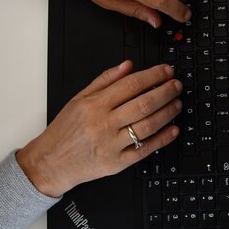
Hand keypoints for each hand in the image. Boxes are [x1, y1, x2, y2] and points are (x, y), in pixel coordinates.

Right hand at [16, 61, 180, 196]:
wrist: (50, 162)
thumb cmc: (65, 130)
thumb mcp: (79, 99)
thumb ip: (105, 80)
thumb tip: (128, 65)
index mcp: (94, 105)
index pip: (131, 85)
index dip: (153, 75)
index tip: (166, 71)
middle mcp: (103, 124)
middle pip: (143, 104)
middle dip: (166, 92)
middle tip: (177, 85)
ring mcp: (111, 145)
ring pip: (147, 125)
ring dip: (167, 112)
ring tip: (178, 103)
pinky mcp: (116, 163)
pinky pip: (144, 149)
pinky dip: (162, 139)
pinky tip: (173, 129)